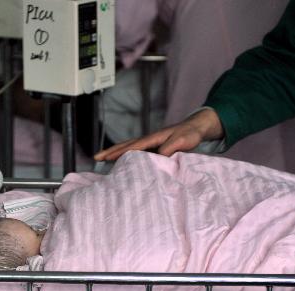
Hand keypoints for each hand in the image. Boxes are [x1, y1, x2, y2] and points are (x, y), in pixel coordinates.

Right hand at [94, 109, 224, 160]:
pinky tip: (121, 160)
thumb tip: (158, 156)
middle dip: (110, 151)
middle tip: (96, 158)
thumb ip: (171, 147)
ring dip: (115, 152)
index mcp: (154, 138)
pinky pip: (135, 150)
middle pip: (125, 145)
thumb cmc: (191, 133)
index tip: (107, 158)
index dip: (120, 152)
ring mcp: (150, 142)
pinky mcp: (153, 146)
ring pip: (128, 146)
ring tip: (102, 159)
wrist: (197, 127)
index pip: (134, 146)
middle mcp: (149, 139)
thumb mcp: (183, 140)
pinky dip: (125, 154)